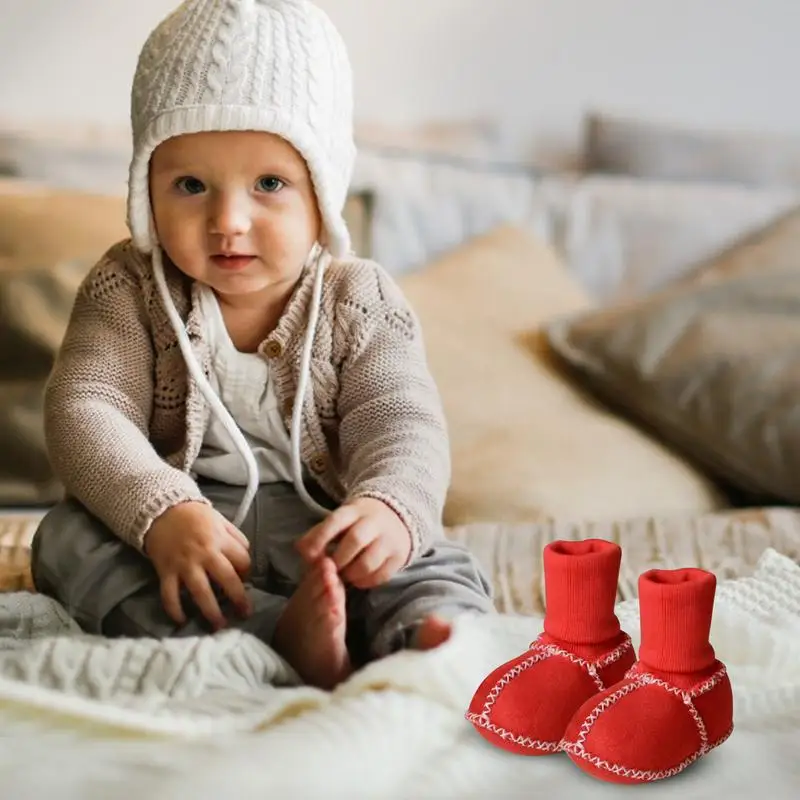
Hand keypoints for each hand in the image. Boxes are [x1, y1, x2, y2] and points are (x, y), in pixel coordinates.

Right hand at [144, 501, 251, 630]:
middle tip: (244, 614)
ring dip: (211, 611)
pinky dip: (175, 610)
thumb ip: (234, 538)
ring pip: (200, 592)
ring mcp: (184, 564)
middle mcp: (205, 553)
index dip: (247, 573)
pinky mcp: (165, 571)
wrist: (161, 510)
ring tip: (219, 626)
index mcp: (220, 540)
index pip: (242, 560)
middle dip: (238, 599)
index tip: (245, 580)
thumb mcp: (220, 520)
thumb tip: (246, 558)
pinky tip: (182, 621)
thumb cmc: (195, 517)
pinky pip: (169, 595)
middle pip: (227, 579)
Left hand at [296, 497, 410, 588]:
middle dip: (338, 560)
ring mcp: (389, 540)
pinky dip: (366, 582)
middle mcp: (374, 523)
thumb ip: (318, 534)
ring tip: (345, 576)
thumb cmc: (358, 522)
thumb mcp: (339, 520)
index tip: (309, 556)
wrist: (396, 516)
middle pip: (355, 540)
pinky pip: (381, 576)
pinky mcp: (399, 557)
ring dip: (351, 574)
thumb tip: (300, 549)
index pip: (335, 522)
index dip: (319, 539)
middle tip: (329, 571)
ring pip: (368, 562)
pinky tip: (358, 579)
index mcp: (354, 511)